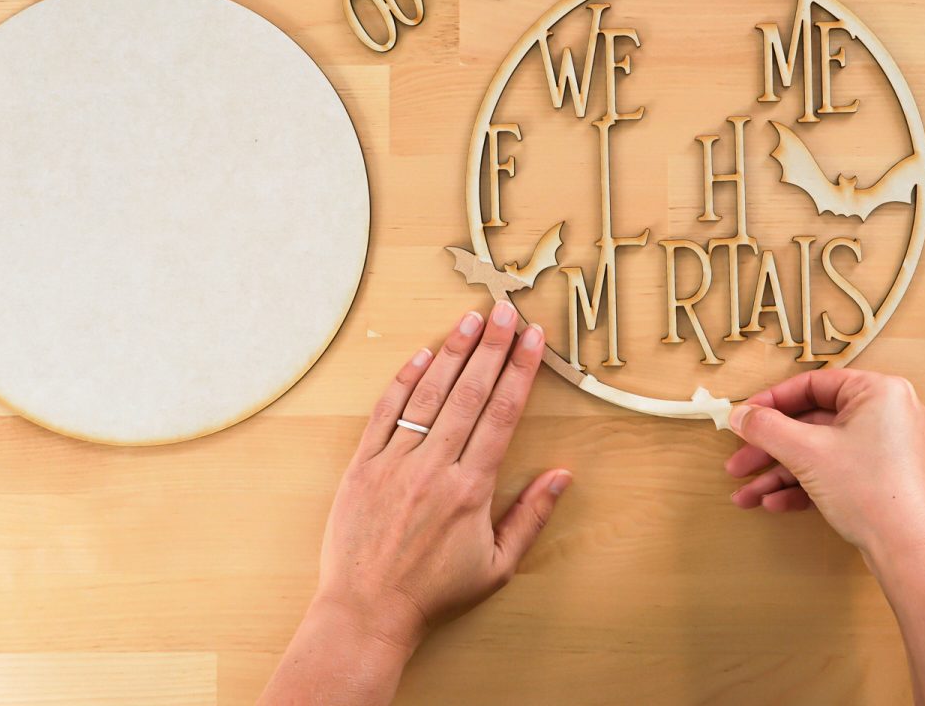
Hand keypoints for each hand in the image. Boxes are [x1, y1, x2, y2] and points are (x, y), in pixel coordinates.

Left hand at [262, 301, 570, 705]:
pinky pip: (385, 413)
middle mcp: (434, 467)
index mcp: (471, 489)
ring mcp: (395, 463)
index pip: (502, 414)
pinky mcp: (362, 467)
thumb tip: (562, 475)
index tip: (532, 338)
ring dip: (452, 353)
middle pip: (469, 393)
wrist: (366, 613)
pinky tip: (421, 355)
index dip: (519, 371)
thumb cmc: (434, 593)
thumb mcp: (497, 566)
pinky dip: (403, 381)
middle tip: (505, 310)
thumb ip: (531, 517)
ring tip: (470, 319)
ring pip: (428, 395)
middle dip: (491, 347)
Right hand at [725, 368, 924, 578]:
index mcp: (878, 392)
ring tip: (746, 496)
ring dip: (781, 473)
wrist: (913, 554)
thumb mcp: (808, 453)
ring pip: (821, 453)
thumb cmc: (872, 491)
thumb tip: (740, 415)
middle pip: (813, 423)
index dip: (771, 402)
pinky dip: (806, 486)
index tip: (743, 419)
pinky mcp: (884, 480)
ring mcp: (887, 450)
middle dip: (770, 449)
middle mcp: (887, 415)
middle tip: (737, 464)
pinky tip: (774, 503)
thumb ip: (768, 429)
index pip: (813, 385)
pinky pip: (837, 472)